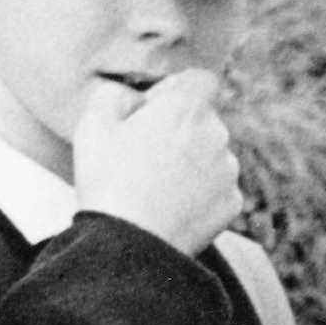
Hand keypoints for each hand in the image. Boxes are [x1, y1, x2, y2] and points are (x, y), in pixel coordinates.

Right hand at [71, 69, 245, 253]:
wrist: (130, 245)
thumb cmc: (108, 180)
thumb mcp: (93, 125)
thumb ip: (114, 94)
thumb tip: (132, 95)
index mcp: (187, 107)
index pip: (200, 79)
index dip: (176, 90)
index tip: (153, 110)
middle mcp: (217, 133)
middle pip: (204, 119)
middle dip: (180, 128)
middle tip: (145, 154)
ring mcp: (228, 171)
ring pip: (212, 154)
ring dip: (191, 161)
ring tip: (155, 185)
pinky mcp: (232, 203)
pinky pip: (217, 188)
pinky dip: (199, 193)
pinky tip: (170, 206)